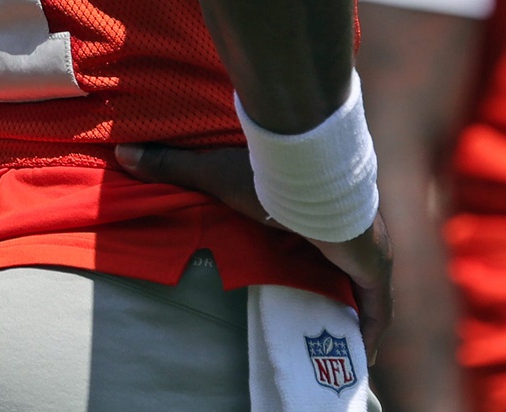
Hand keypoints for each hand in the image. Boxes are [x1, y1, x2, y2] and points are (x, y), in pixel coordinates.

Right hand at [116, 142, 393, 359]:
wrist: (306, 170)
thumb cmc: (266, 169)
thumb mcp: (215, 173)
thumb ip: (174, 166)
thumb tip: (125, 151)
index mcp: (316, 207)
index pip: (320, 238)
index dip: (316, 258)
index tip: (307, 279)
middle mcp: (347, 226)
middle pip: (348, 268)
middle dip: (339, 294)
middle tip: (321, 324)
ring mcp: (368, 246)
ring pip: (367, 290)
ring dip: (358, 315)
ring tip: (341, 346)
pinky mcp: (374, 265)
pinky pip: (379, 306)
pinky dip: (374, 329)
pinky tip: (365, 355)